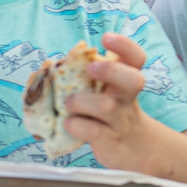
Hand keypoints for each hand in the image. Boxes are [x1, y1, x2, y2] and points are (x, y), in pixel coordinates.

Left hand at [63, 32, 158, 171]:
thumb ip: (88, 78)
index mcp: (124, 81)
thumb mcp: (105, 91)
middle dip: (111, 71)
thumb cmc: (109, 112)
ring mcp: (119, 120)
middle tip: (91, 68)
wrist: (134, 148)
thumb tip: (51, 66)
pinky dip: (76, 125)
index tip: (106, 38)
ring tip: (69, 104)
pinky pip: (94, 131)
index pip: (136, 58)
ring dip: (82, 101)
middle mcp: (125, 98)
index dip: (125, 46)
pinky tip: (68, 123)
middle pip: (133, 80)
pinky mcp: (110, 141)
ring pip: (106, 106)